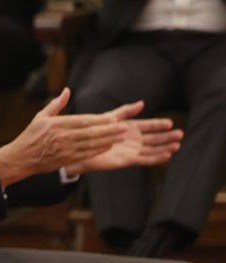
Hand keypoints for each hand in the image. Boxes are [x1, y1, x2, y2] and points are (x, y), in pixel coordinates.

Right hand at [0, 88, 127, 185]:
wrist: (22, 157)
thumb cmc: (31, 136)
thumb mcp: (40, 117)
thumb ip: (56, 104)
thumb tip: (67, 91)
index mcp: (56, 124)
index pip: (82, 121)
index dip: (99, 120)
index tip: (113, 118)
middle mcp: (62, 136)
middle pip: (90, 132)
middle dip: (109, 130)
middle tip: (124, 127)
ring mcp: (65, 149)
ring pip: (91, 144)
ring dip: (108, 140)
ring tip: (121, 136)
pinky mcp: (66, 159)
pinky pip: (86, 154)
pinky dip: (98, 150)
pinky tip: (108, 146)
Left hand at [65, 101, 182, 175]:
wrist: (82, 147)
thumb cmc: (94, 131)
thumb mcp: (110, 117)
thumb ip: (126, 111)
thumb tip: (142, 103)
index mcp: (130, 128)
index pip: (148, 125)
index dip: (159, 125)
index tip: (170, 123)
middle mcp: (133, 139)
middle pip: (154, 138)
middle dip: (167, 136)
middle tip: (180, 134)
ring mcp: (132, 150)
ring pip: (152, 149)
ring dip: (165, 148)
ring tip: (177, 145)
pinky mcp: (128, 160)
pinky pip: (145, 159)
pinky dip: (156, 158)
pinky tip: (167, 156)